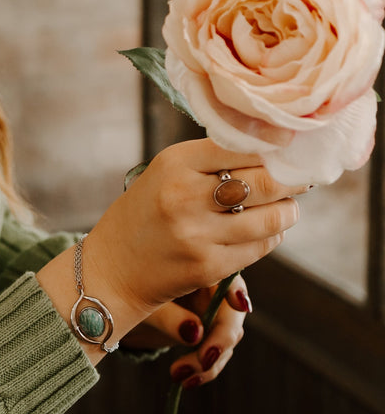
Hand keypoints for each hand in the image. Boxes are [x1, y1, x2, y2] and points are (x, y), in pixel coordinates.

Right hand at [86, 138, 306, 320]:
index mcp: (174, 164)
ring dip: (288, 211)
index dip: (274, 146)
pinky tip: (263, 231)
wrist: (112, 267)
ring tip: (287, 206)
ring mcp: (198, 234)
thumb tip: (273, 151)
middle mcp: (184, 196)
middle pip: (266, 182)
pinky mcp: (209, 266)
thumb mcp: (164, 173)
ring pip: (272, 218)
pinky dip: (270, 236)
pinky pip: (260, 247)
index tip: (290, 146)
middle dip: (294, 179)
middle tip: (303, 177)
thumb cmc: (145, 213)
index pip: (242, 146)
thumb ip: (210, 161)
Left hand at [122, 275, 252, 387]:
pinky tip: (185, 381)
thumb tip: (195, 333)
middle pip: (232, 312)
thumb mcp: (142, 302)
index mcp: (195, 266)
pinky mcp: (208, 333)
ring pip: (227, 337)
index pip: (224, 274)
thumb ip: (168, 315)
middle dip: (221, 339)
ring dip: (209, 361)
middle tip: (204, 359)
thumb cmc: (128, 293)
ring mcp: (212, 311)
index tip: (239, 304)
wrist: (115, 310)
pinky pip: (215, 352)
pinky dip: (203, 369)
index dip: (235, 289)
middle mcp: (210, 287)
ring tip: (179, 374)